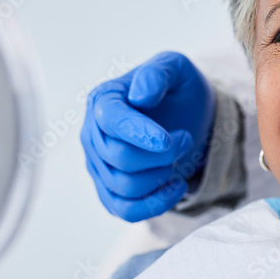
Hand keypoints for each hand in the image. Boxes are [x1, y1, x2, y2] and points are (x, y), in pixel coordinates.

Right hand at [82, 51, 215, 221]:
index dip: (138, 132)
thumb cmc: (178, 90)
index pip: (109, 120)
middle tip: (185, 139)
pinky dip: (155, 205)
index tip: (167, 140)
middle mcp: (92, 134)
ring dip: (162, 175)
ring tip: (179, 157)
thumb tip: (140, 96)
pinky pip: (125, 211)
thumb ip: (157, 73)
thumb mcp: (175, 67)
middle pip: (119, 157)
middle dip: (161, 154)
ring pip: (124, 186)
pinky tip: (177, 186)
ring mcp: (98, 166)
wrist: (188, 117)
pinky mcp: (110, 191)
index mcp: (102, 100)